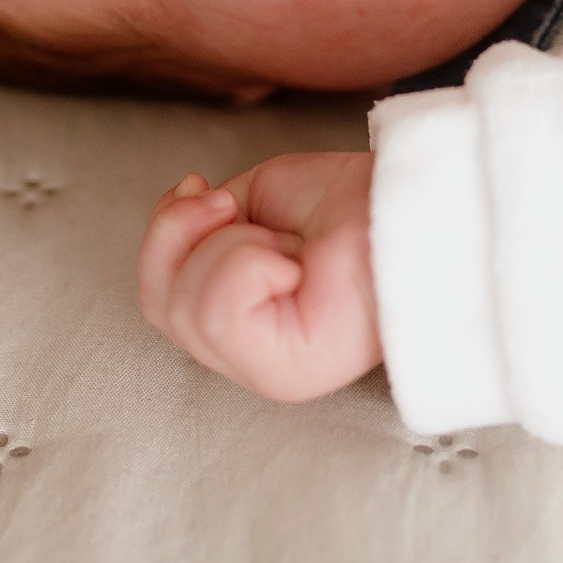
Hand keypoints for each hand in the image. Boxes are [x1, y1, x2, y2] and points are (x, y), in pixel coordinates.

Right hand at [136, 152, 380, 402]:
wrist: (404, 203)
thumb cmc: (346, 204)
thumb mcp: (250, 202)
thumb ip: (202, 224)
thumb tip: (179, 213)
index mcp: (239, 323)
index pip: (159, 297)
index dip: (165, 233)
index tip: (202, 188)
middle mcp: (248, 358)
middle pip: (158, 305)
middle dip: (187, 234)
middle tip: (238, 209)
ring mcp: (265, 374)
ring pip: (185, 309)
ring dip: (229, 248)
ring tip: (284, 244)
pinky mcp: (286, 374)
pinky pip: (220, 314)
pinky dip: (248, 265)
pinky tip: (293, 263)